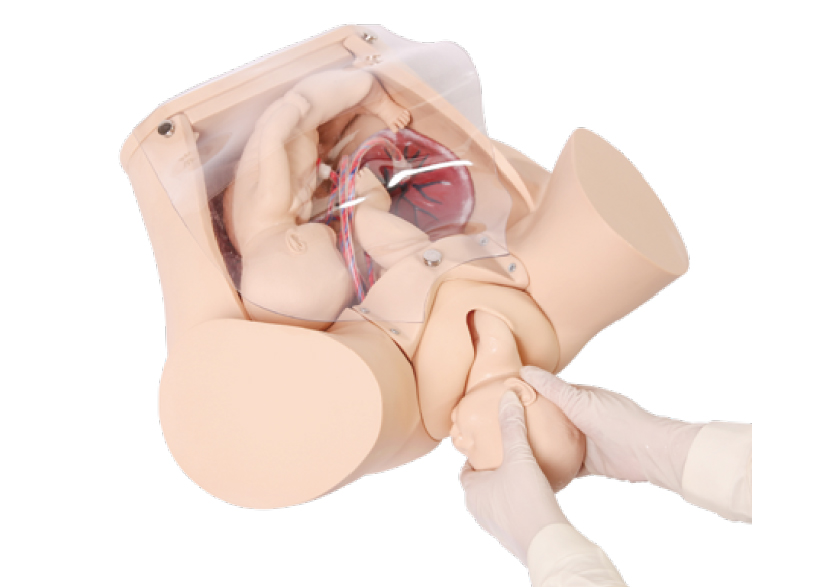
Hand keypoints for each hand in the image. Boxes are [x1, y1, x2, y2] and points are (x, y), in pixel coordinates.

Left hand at [460, 392, 567, 564]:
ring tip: (526, 465)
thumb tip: (508, 394)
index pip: (466, 467)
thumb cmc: (526, 501)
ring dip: (509, 481)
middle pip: (483, 480)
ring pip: (499, 495)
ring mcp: (498, 524)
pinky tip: (539, 486)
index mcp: (472, 492)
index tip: (491, 440)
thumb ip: (513, 426)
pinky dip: (522, 495)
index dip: (477, 453)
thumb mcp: (519, 457)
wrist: (549, 544)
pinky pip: (515, 507)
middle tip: (510, 448)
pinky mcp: (516, 533)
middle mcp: (480, 510)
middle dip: (495, 465)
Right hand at [520, 366, 702, 494]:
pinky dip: (551, 467)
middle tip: (500, 427)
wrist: (651, 454)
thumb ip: (554, 389)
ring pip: (555, 443)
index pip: (548, 392)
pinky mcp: (589, 463)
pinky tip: (532, 470)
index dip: (527, 394)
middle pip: (549, 419)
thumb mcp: (581, 403)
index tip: (502, 398)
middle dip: (529, 422)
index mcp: (580, 397)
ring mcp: (585, 441)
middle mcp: (581, 417)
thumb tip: (525, 371)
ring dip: (539, 446)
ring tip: (511, 450)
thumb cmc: (620, 422)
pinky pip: (565, 465)